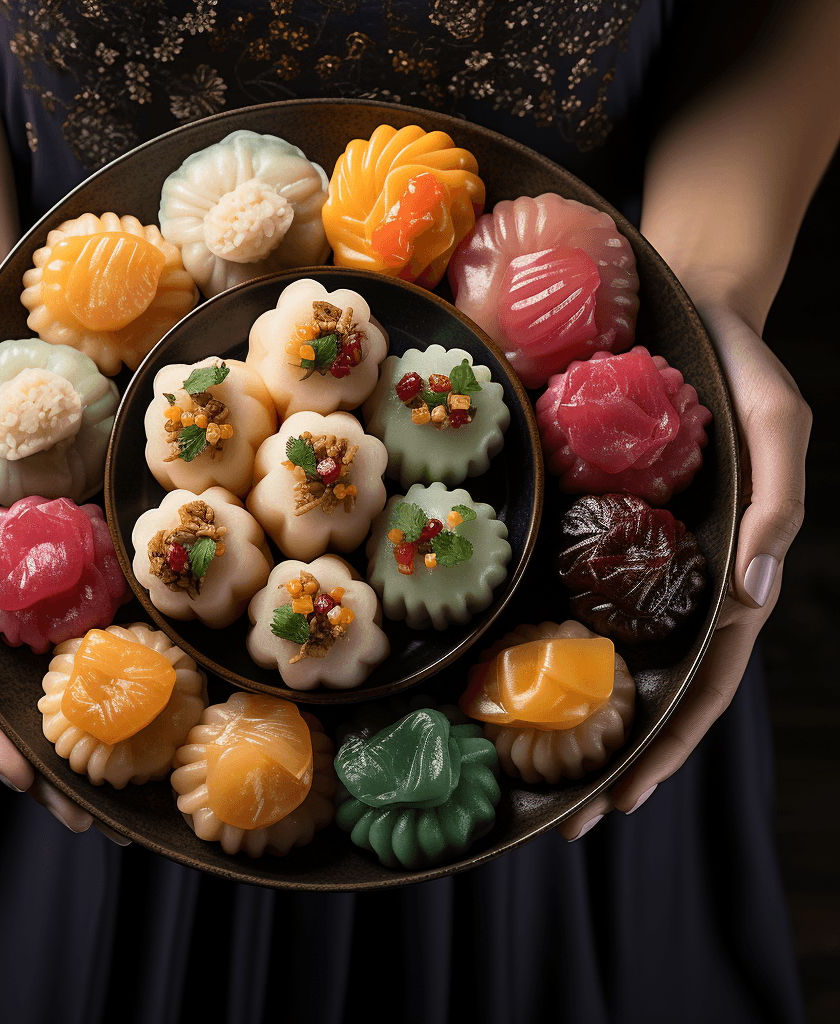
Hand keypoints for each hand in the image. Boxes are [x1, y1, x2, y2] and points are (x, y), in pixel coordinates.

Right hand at [0, 315, 123, 841]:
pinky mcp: (86, 540)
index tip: (21, 779)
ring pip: (68, 657)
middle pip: (18, 684)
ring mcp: (45, 568)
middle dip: (51, 754)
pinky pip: (108, 600)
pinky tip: (173, 687)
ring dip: (101, 720)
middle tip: (93, 819)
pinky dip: (131, 648)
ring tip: (143, 781)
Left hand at [559, 300, 810, 839]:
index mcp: (721, 570)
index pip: (702, 679)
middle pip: (643, 685)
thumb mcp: (773, 421)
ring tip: (518, 770)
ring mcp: (624, 556)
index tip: (622, 798)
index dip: (667, 743)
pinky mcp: (584, 522)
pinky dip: (537, 636)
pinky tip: (497, 669)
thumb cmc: (737, 368)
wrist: (679, 313)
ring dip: (566, 716)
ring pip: (599, 650)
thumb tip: (754, 588)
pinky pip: (561, 587)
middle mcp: (669, 577)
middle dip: (608, 756)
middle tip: (562, 819)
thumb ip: (775, 497)